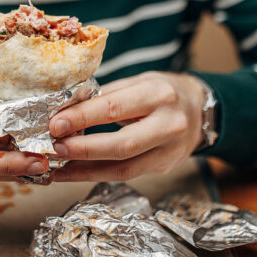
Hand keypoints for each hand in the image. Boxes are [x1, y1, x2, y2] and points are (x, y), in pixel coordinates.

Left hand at [48, 72, 205, 181]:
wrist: (200, 109)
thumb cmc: (162, 92)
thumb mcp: (138, 82)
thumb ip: (106, 96)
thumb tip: (66, 111)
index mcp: (158, 94)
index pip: (115, 108)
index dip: (83, 118)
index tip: (56, 123)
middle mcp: (169, 124)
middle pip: (122, 145)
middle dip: (83, 149)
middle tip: (56, 147)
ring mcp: (170, 150)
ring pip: (124, 168)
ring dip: (86, 170)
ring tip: (60, 168)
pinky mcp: (165, 167)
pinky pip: (127, 174)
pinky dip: (98, 175)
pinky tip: (76, 172)